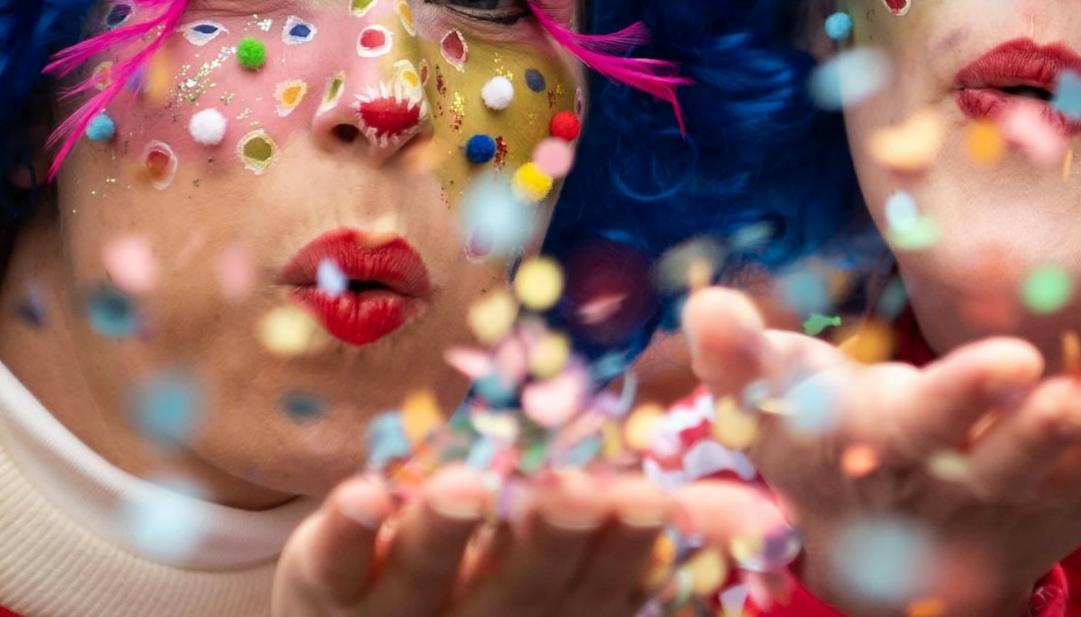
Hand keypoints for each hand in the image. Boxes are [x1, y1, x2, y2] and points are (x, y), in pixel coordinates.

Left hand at [274, 464, 785, 616]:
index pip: (594, 590)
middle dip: (547, 542)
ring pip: (421, 584)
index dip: (621, 549)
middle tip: (572, 491)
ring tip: (467, 486)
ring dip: (446, 535)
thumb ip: (647, 535)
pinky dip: (344, 532)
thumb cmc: (491, 585)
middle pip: (516, 593)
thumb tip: (761, 515)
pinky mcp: (318, 594)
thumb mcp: (571, 571)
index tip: (652, 498)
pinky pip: (326, 569)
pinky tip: (363, 491)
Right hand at [682, 288, 1080, 616]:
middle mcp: (957, 487)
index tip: (1015, 358)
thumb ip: (741, 359)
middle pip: (1008, 462)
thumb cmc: (824, 450)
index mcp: (885, 454)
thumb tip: (704, 302)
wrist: (884, 556)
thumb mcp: (774, 410)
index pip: (926, 427)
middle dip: (1051, 428)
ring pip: (1074, 471)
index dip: (968, 397)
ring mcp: (1023, 501)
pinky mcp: (1069, 498)